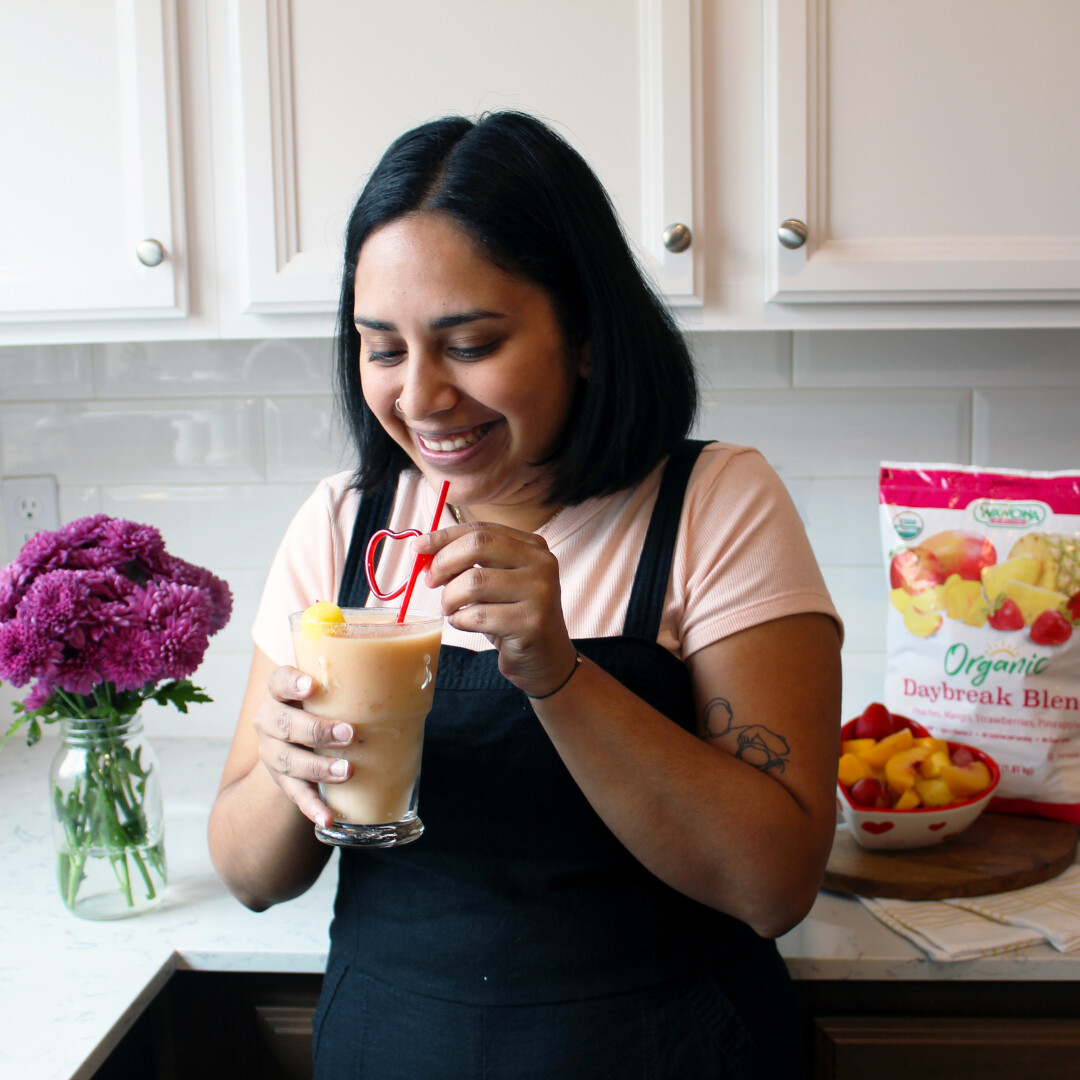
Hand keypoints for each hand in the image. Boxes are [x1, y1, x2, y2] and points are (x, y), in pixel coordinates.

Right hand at [251, 665, 353, 827]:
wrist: (294, 738)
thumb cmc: (321, 706)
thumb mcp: (328, 691)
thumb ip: (353, 684)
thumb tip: (411, 676)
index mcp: (280, 692)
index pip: (279, 681)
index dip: (293, 683)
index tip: (313, 686)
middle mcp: (269, 720)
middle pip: (284, 724)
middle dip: (317, 730)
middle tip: (349, 733)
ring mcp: (272, 752)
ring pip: (288, 761)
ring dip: (318, 768)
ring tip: (346, 771)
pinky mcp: (281, 780)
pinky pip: (295, 795)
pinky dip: (312, 807)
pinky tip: (327, 818)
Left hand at [416, 521, 578, 696]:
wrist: (546, 658)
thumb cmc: (511, 615)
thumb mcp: (493, 581)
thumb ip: (467, 562)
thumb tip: (423, 549)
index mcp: (532, 546)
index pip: (481, 530)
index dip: (444, 537)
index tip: (418, 547)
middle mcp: (541, 564)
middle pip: (478, 545)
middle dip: (444, 562)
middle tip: (430, 582)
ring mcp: (540, 593)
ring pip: (473, 582)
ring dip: (450, 598)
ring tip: (452, 610)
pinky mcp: (531, 623)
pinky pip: (478, 616)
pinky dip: (460, 621)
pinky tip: (465, 624)